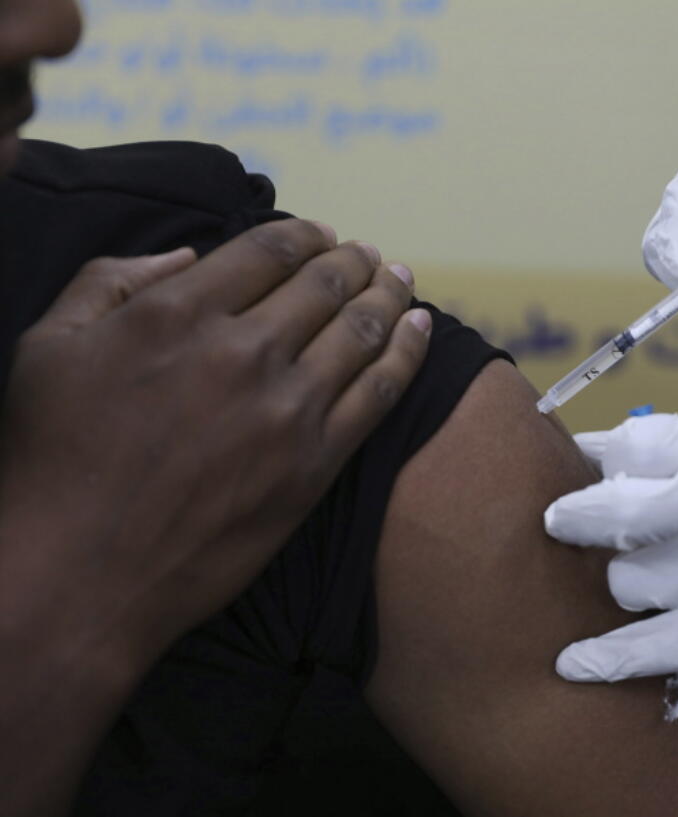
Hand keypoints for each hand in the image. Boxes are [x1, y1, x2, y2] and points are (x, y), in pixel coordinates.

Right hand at [0, 220, 430, 673]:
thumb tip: (189, 256)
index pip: (267, 250)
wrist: (79, 577)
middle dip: (353, 260)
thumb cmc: (51, 461)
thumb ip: (112, 280)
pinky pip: (381, 392)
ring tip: (399, 277)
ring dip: (389, 293)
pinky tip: (422, 327)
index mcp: (177, 312)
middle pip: (324, 284)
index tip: (322, 233)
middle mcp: (242, 351)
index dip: (305, 233)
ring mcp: (286, 410)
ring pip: (361, 329)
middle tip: (367, 254)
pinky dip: (409, 351)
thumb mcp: (49, 344)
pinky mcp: (315, 464)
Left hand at [544, 414, 677, 718]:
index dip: (599, 463)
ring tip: (656, 575)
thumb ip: (669, 448)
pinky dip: (605, 660)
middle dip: (587, 521)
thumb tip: (589, 456)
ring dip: (627, 581)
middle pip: (611, 516)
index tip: (594, 475)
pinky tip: (571, 664)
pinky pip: (649, 649)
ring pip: (625, 582)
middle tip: (574, 524)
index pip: (624, 447)